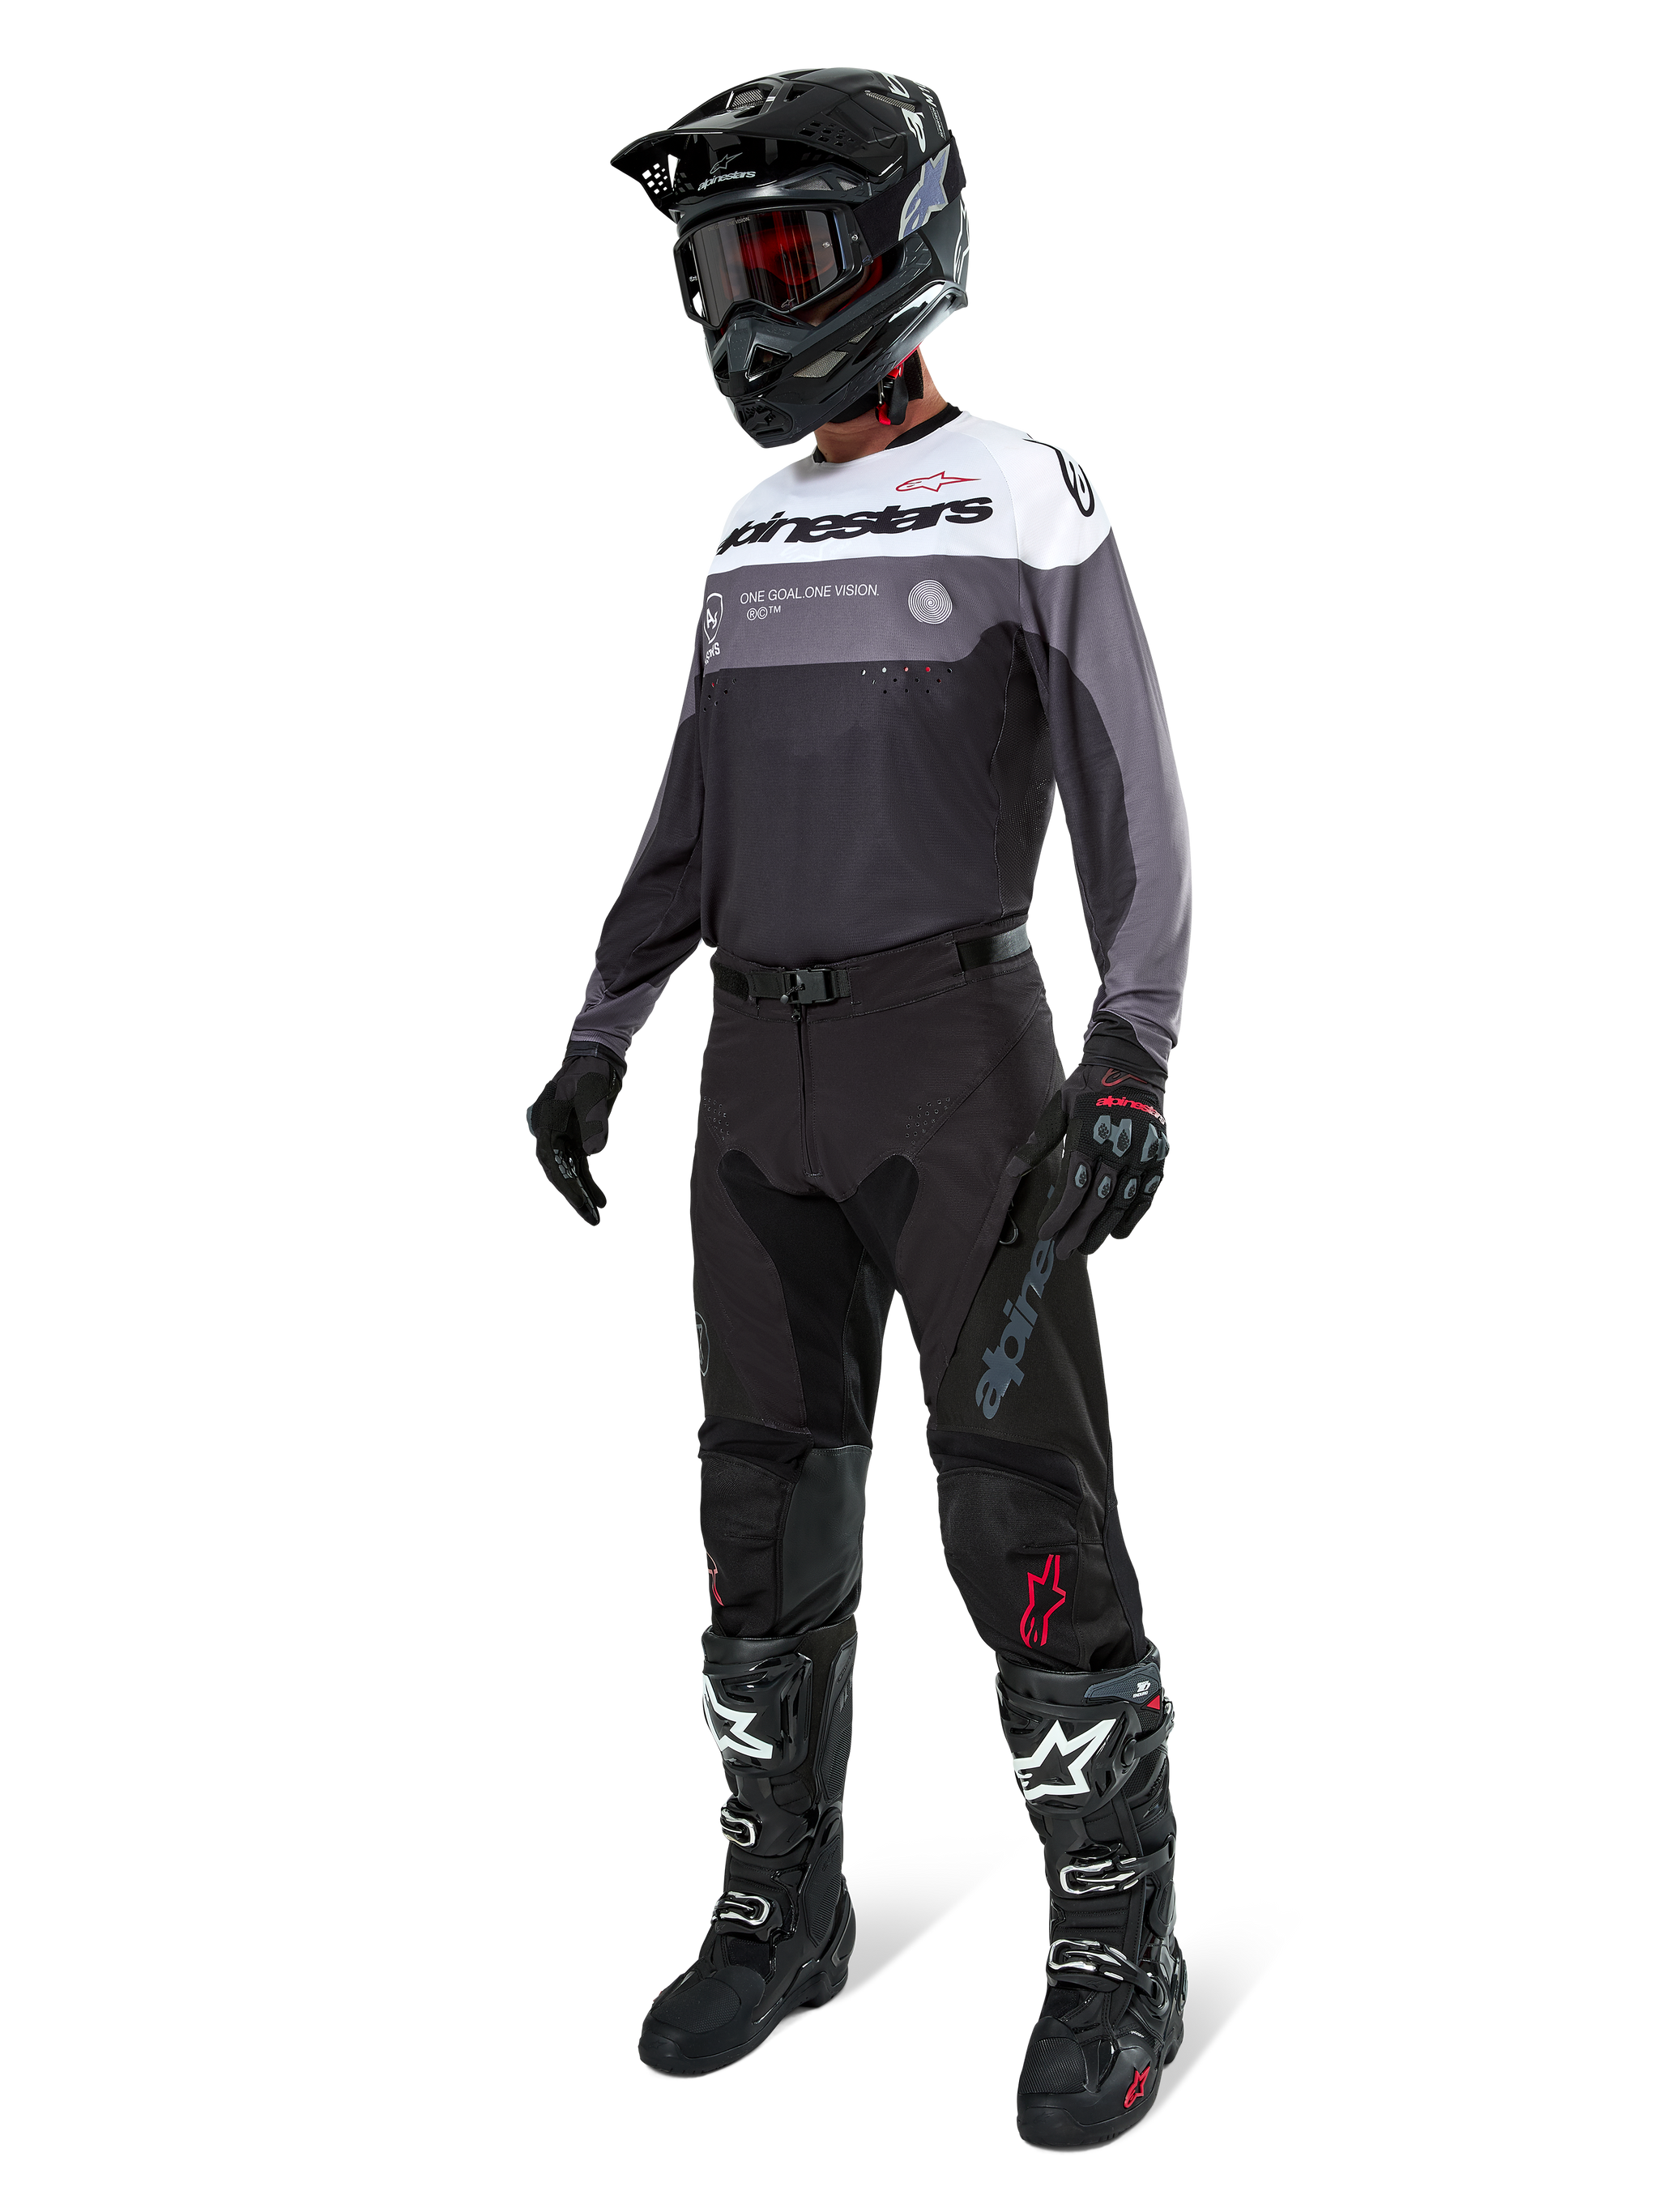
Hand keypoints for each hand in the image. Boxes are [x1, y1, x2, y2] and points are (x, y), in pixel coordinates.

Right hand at [526, 1043, 626, 1228]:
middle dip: (572, 1195)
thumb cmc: (592, 1068)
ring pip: (569, 1170)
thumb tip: (596, 1154)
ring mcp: (564, 1135)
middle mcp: (551, 1130)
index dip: (562, 1180)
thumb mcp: (593, 1090)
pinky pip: (580, 1164)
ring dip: (581, 1193)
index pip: (549, 1157)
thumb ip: (595, 1120)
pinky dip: (589, 1182)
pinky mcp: (577, 1136)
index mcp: (547, 1118)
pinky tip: (601, 1199)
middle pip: (557, 1169)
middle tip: (589, 1219)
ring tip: (596, 1217)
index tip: (577, 1199)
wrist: (599, 1055)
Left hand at [1032, 1055, 1170, 1259]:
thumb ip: (1038, 1143)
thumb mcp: (1058, 1108)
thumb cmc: (1088, 1086)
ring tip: (1086, 1249)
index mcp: (1089, 1137)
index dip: (1059, 1217)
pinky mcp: (1157, 1157)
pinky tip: (1119, 1235)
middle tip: (1063, 1253)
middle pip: (1097, 1203)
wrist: (1132, 1065)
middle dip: (1078, 1231)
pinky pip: (1146, 1195)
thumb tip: (1012, 1171)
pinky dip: (1133, 1217)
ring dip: (1102, 1230)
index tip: (1046, 1234)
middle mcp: (1117, 1149)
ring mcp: (1140, 1155)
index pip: (1073, 1189)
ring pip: (1121, 1204)